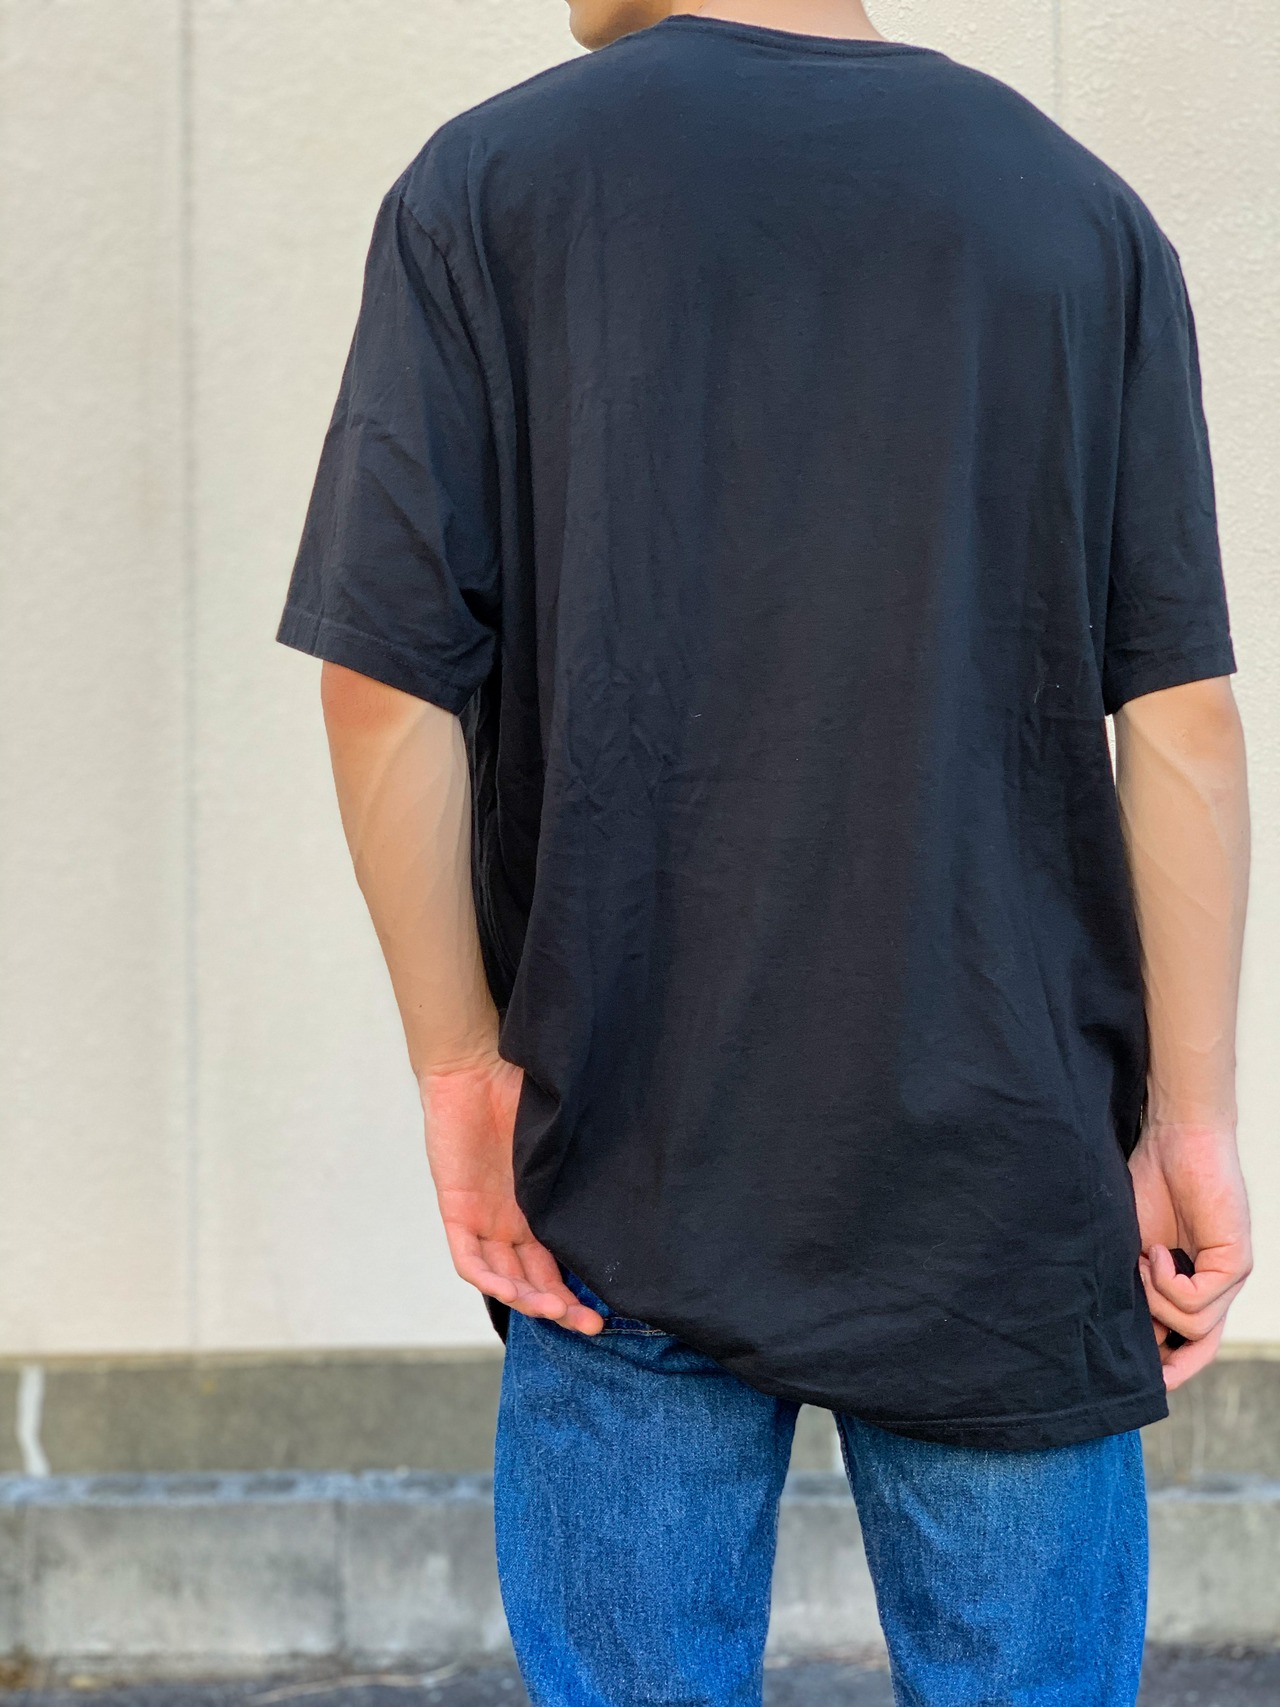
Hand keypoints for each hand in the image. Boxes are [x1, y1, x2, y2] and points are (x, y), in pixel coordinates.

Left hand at [420, 1053, 604, 1333]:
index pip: (554, 1262)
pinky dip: (491, 1280)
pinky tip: (514, 1294)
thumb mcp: (562, 1134)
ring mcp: (483, 1217)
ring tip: (561, 1314)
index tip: (609, 1307)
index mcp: (535, 1206)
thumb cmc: (522, 1086)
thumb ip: (584, 1163)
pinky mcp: (457, 1208)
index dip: (577, 1289)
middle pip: (533, 1279)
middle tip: (593, 1326)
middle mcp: (510, 1219)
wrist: (475, 1062)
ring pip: (504, 1277)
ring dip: (531, 1300)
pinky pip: (469, 1259)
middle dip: (562, 1308)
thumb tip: (635, 1176)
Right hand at [1128, 1120, 1250, 1389]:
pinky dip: (1166, 1283)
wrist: (1174, 1138)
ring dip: (1156, 1301)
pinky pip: (1197, 1302)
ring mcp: (1229, 1275)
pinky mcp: (1235, 1262)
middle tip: (1145, 1370)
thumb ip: (1134, 1287)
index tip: (1135, 1381)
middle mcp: (1217, 1284)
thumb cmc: (1148, 1183)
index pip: (1190, 1341)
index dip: (1168, 1367)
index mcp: (1193, 1280)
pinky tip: (1152, 1251)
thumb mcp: (1130, 1248)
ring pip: (1194, 1326)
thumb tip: (1120, 1332)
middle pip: (1201, 1346)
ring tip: (1138, 1261)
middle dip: (1173, 1365)